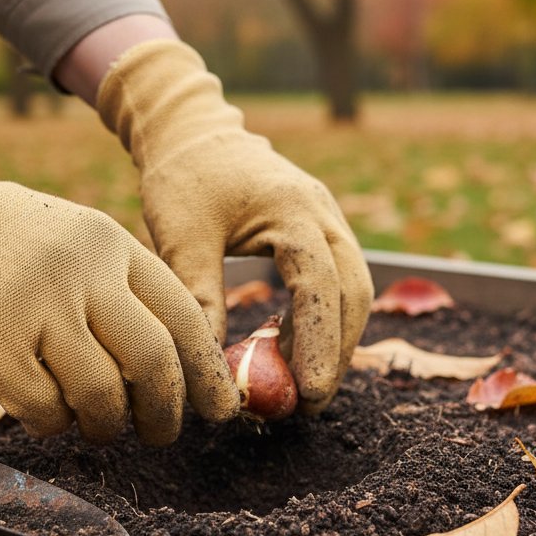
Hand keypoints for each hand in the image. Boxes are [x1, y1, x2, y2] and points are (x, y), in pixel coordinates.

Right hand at [0, 116, 238, 443]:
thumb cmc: (19, 250)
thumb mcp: (85, 250)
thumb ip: (130, 299)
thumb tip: (185, 374)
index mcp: (114, 248)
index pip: (182, 316)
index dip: (207, 371)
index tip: (221, 410)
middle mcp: (81, 272)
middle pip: (151, 359)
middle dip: (165, 412)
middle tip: (161, 435)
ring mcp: (34, 303)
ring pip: (98, 393)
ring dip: (104, 425)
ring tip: (97, 424)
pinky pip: (40, 407)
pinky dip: (52, 422)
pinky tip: (48, 411)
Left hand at [97, 40, 373, 413]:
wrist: (193, 132)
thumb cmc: (183, 180)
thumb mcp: (181, 236)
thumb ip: (198, 295)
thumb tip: (208, 368)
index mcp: (292, 208)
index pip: (320, 283)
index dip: (319, 341)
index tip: (308, 390)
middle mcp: (323, 213)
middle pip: (354, 291)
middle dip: (338, 351)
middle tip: (310, 403)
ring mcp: (328, 220)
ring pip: (353, 289)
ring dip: (336, 340)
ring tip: (304, 387)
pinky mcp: (320, 231)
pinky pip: (336, 282)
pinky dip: (323, 320)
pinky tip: (292, 350)